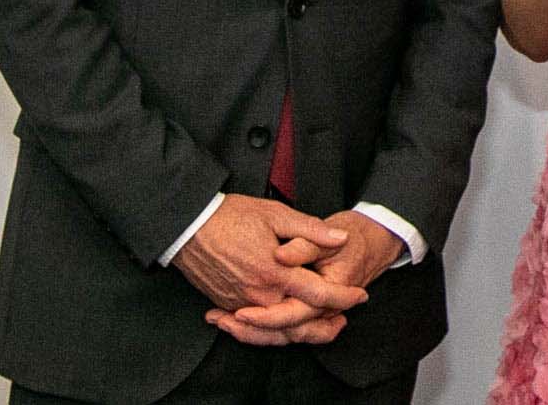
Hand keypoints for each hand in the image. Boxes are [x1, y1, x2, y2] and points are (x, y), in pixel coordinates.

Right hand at [173, 194, 367, 346]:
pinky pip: (255, 328)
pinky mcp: (228, 305)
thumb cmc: (231, 216)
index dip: (343, 297)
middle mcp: (259, 295)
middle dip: (325, 326)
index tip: (360, 296)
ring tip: (323, 328)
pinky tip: (288, 326)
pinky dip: (274, 331)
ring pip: (277, 331)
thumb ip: (311, 229)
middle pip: (299, 322)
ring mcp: (241, 304)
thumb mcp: (276, 214)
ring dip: (301, 332)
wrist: (187, 226)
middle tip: (343, 322)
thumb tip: (341, 237)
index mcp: (275, 273)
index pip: (318, 294)